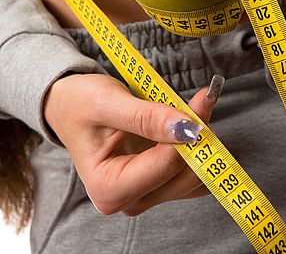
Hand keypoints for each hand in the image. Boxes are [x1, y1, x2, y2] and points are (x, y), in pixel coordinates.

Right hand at [44, 73, 221, 215]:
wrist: (70, 106)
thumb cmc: (80, 104)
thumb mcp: (108, 103)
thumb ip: (147, 118)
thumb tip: (187, 128)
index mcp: (109, 188)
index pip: (167, 165)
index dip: (189, 130)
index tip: (202, 98)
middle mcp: (129, 199)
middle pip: (185, 176)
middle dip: (199, 137)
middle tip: (201, 99)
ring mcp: (146, 193)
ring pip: (194, 177)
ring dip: (203, 142)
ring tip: (195, 107)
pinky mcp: (158, 183)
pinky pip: (191, 172)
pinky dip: (199, 148)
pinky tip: (192, 122)